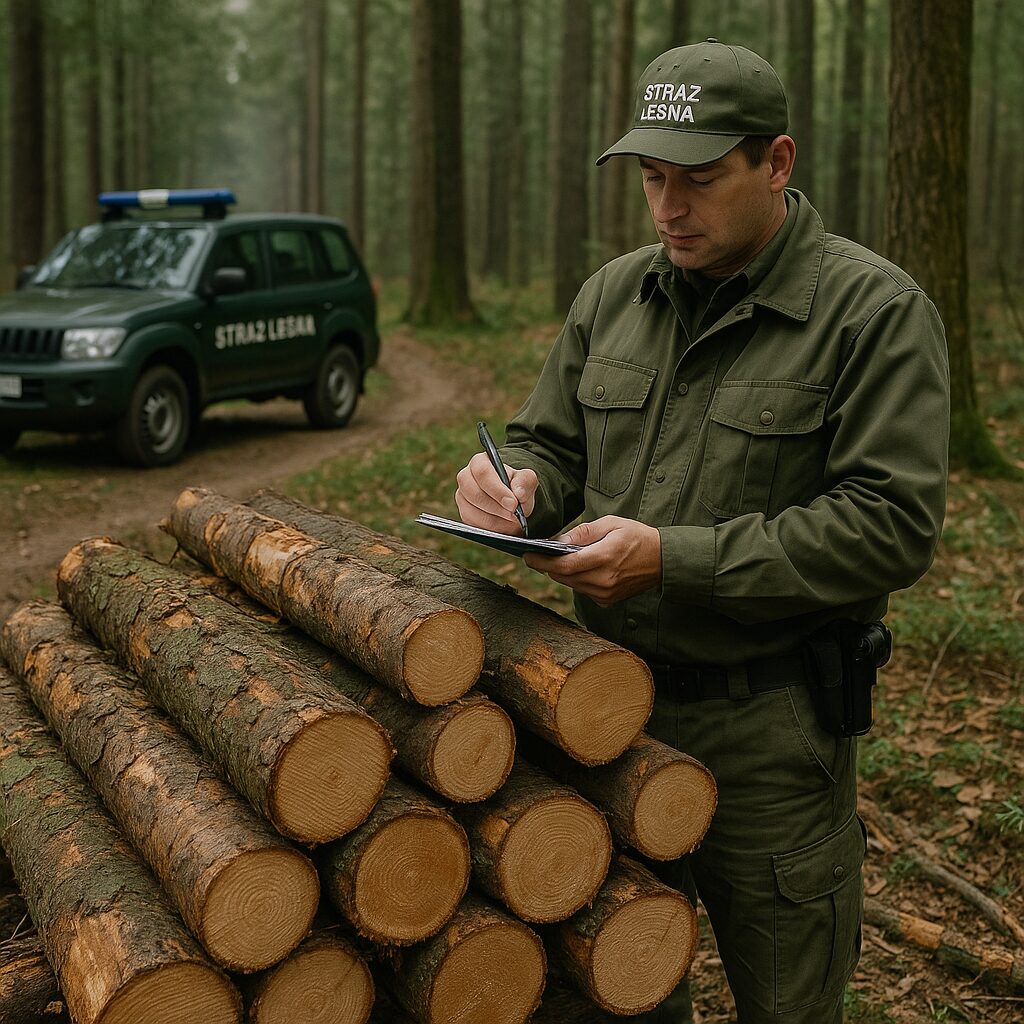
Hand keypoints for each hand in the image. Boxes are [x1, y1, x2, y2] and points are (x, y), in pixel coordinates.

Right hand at [455, 453, 537, 535]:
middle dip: (496, 508)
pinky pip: (473, 524)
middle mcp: (466, 478)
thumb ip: (525, 482)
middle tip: (514, 515)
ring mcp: (462, 497)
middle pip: (474, 494)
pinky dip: (491, 529)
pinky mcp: (464, 513)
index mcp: (480, 462)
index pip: (483, 473)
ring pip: (472, 512)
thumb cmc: (516, 484)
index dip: (497, 490)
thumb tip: (518, 493)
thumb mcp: (527, 479)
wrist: (512, 498)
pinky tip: (504, 526)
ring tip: (512, 522)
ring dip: (495, 521)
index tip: (512, 503)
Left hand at [523, 516, 660, 605]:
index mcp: (605, 557)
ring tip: (557, 559)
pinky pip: (582, 591)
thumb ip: (584, 532)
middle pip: (564, 577)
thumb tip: (559, 540)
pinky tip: (579, 568)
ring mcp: (606, 594)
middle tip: (536, 556)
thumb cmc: (637, 537)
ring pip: (571, 585)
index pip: (565, 565)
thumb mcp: (611, 524)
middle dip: (547, 567)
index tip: (527, 556)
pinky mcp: (607, 601)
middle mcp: (604, 580)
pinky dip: (576, 580)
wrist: (662, 560)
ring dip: (561, 574)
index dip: (542, 562)